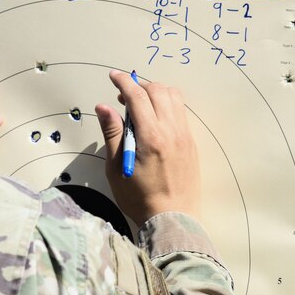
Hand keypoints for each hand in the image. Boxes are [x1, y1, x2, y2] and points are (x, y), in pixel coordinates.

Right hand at [95, 71, 201, 224]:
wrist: (173, 218)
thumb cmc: (140, 198)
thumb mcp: (116, 167)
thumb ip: (112, 133)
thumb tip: (104, 107)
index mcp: (151, 137)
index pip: (138, 96)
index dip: (124, 82)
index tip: (113, 76)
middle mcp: (172, 131)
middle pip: (158, 91)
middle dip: (139, 85)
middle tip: (123, 96)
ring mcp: (185, 136)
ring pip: (174, 97)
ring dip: (155, 92)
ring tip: (140, 104)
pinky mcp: (191, 143)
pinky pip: (181, 111)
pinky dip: (167, 104)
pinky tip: (155, 117)